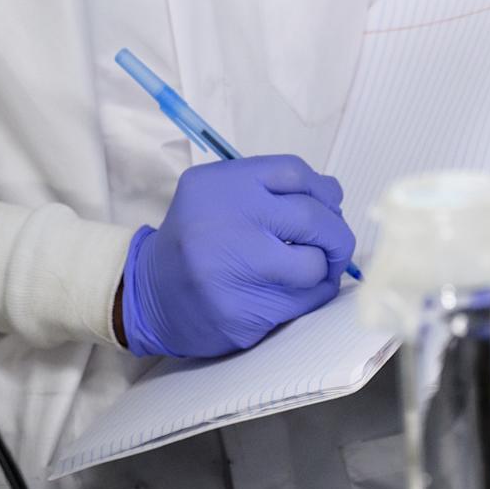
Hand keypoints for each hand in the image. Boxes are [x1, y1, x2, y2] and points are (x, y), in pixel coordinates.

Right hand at [120, 155, 354, 358]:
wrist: (152, 295)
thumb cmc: (199, 240)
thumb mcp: (218, 195)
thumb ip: (270, 189)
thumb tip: (334, 198)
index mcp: (219, 187)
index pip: (294, 173)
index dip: (324, 191)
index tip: (329, 206)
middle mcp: (226, 225)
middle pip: (313, 220)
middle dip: (337, 234)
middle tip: (335, 245)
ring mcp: (234, 274)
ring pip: (315, 267)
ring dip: (324, 269)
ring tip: (307, 269)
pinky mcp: (245, 315)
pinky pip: (304, 303)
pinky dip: (310, 296)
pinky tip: (290, 291)